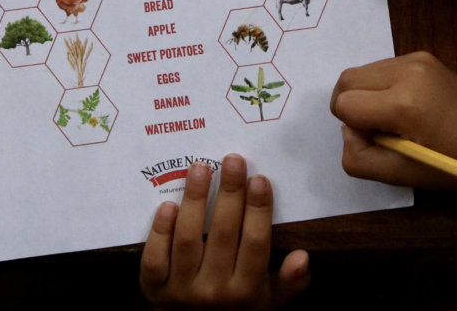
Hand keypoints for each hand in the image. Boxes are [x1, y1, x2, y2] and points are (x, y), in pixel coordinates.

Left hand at [140, 154, 308, 309]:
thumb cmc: (237, 307)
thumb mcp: (269, 302)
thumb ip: (289, 282)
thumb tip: (302, 257)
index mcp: (247, 291)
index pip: (255, 244)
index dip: (258, 210)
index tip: (259, 179)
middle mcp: (214, 291)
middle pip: (222, 234)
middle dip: (229, 194)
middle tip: (232, 160)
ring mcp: (182, 290)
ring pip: (187, 239)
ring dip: (194, 201)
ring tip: (200, 168)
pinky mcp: (154, 288)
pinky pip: (155, 258)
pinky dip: (160, 232)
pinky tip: (168, 204)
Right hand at [330, 51, 456, 189]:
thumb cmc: (453, 166)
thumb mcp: (400, 174)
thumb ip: (358, 158)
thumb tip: (349, 129)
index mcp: (403, 104)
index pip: (344, 104)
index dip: (354, 128)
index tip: (381, 142)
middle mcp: (408, 71)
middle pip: (347, 80)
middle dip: (352, 107)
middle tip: (380, 131)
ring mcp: (416, 59)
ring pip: (363, 72)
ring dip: (367, 96)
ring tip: (395, 120)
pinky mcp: (423, 56)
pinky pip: (383, 68)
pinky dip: (382, 87)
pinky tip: (406, 107)